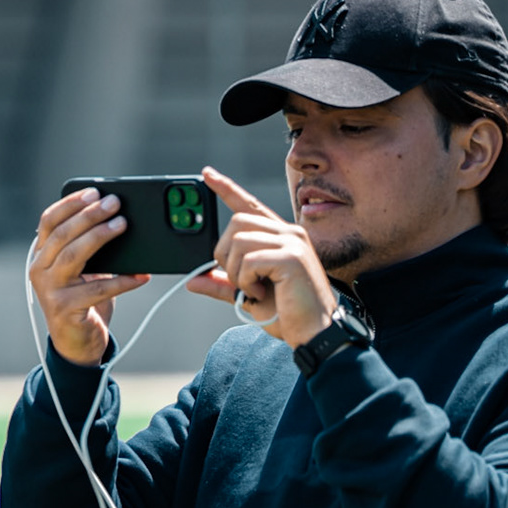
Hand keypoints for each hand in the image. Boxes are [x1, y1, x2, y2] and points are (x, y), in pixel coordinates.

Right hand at [28, 189, 152, 365]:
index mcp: (41, 255)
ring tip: (122, 225)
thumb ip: (89, 247)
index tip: (94, 192)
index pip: (49, 221)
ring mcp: (49, 290)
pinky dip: (121, 281)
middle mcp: (39, 270)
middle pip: (62, 235)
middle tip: (114, 204)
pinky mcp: (64, 309)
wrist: (75, 343)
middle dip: (89, 215)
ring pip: (72, 256)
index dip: (71, 204)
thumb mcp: (83, 269)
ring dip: (98, 237)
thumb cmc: (84, 299)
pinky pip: (96, 290)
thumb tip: (118, 219)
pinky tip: (141, 275)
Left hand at [188, 167, 339, 347]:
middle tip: (240, 279)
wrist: (313, 334)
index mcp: (279, 237)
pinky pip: (250, 258)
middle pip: (236, 221)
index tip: (207, 174)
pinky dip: (246, 280)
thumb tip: (193, 281)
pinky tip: (259, 292)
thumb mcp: (247, 295)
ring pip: (239, 239)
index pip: (249, 204)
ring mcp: (292, 242)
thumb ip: (223, 284)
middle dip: (225, 253)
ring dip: (236, 270)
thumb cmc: (287, 313)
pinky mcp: (292, 257)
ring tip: (252, 288)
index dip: (226, 188)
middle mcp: (289, 232)